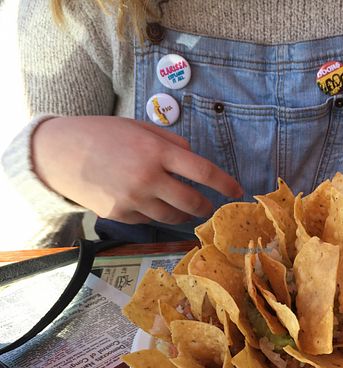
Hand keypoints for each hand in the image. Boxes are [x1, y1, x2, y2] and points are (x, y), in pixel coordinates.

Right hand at [32, 116, 242, 223]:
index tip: (237, 191)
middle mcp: (148, 179)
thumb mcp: (139, 127)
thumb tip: (192, 158)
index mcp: (156, 152)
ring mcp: (134, 201)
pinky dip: (156, 213)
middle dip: (206, 207)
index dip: (225, 184)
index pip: (203, 172)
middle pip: (192, 203)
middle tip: (208, 206)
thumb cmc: (102, 134)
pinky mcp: (121, 216)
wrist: (60, 154)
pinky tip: (150, 203)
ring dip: (184, 214)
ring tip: (183, 207)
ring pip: (173, 217)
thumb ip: (171, 143)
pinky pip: (149, 220)